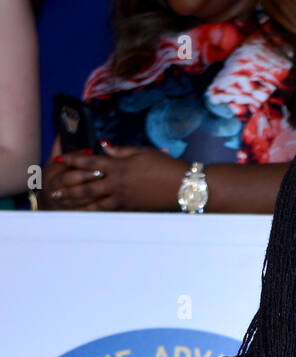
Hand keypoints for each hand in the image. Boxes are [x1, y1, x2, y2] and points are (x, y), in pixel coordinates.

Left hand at [44, 142, 185, 211]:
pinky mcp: (128, 206)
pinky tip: (84, 210)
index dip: (73, 159)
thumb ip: (120, 150)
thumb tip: (104, 146)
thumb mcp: (141, 151)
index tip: (60, 159)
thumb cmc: (163, 166)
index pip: (90, 161)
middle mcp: (117, 182)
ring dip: (76, 200)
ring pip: (93, 199)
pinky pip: (106, 208)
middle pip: (86, 183)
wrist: (180, 186)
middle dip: (68, 184)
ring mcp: (122, 196)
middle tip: (54, 187)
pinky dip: (93, 209)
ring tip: (63, 200)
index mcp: (119, 165)